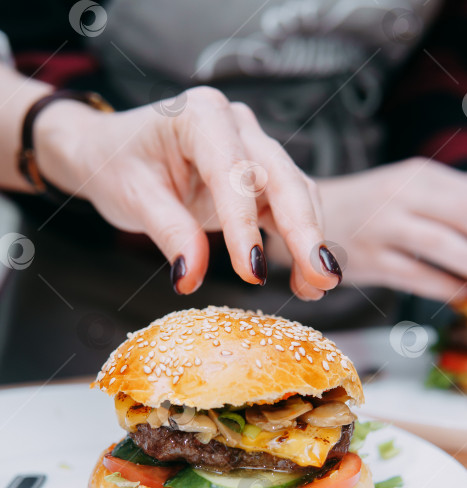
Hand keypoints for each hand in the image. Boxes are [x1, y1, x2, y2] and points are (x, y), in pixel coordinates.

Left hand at [35, 87, 339, 296]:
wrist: (113, 152)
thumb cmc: (118, 165)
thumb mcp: (133, 197)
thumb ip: (169, 233)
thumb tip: (191, 279)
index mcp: (200, 115)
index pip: (232, 173)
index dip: (245, 226)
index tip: (253, 273)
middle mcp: (235, 125)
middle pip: (282, 178)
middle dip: (305, 232)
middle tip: (324, 277)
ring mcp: (252, 147)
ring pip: (295, 193)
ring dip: (309, 241)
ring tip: (318, 287)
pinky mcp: (257, 176)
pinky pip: (288, 208)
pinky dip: (298, 242)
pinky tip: (305, 279)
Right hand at [317, 159, 466, 301]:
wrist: (309, 221)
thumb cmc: (371, 209)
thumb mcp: (410, 191)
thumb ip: (450, 204)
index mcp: (419, 174)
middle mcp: (400, 195)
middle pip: (463, 213)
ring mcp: (382, 229)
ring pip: (443, 247)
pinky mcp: (370, 261)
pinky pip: (418, 277)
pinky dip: (447, 288)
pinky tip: (463, 294)